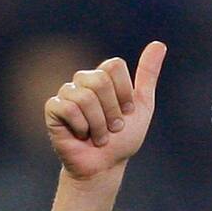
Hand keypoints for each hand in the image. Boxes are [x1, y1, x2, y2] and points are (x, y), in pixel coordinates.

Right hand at [44, 40, 166, 179]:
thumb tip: (159, 44)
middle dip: (112, 111)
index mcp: (103, 76)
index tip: (127, 112)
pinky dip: (81, 127)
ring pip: (85, 97)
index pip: (114, 65)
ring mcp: (66, 93)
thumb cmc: (122, 139)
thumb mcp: (142, 107)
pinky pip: (68, 109)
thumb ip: (148, 75)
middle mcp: (83, 80)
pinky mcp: (52, 108)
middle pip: (100, 80)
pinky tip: (81, 135)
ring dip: (98, 125)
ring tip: (98, 137)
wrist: (105, 166)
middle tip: (112, 128)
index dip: (124, 92)